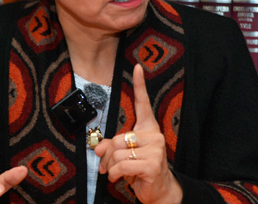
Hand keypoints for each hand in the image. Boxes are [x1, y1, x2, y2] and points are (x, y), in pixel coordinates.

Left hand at [94, 64, 181, 203]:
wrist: (159, 190)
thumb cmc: (141, 169)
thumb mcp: (124, 155)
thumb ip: (111, 147)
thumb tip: (98, 149)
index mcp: (148, 127)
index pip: (142, 103)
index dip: (139, 84)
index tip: (137, 66)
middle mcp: (153, 135)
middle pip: (117, 138)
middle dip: (107, 156)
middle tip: (106, 166)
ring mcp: (155, 149)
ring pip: (117, 153)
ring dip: (110, 168)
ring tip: (116, 173)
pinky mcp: (152, 164)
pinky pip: (122, 165)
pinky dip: (115, 174)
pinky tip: (120, 178)